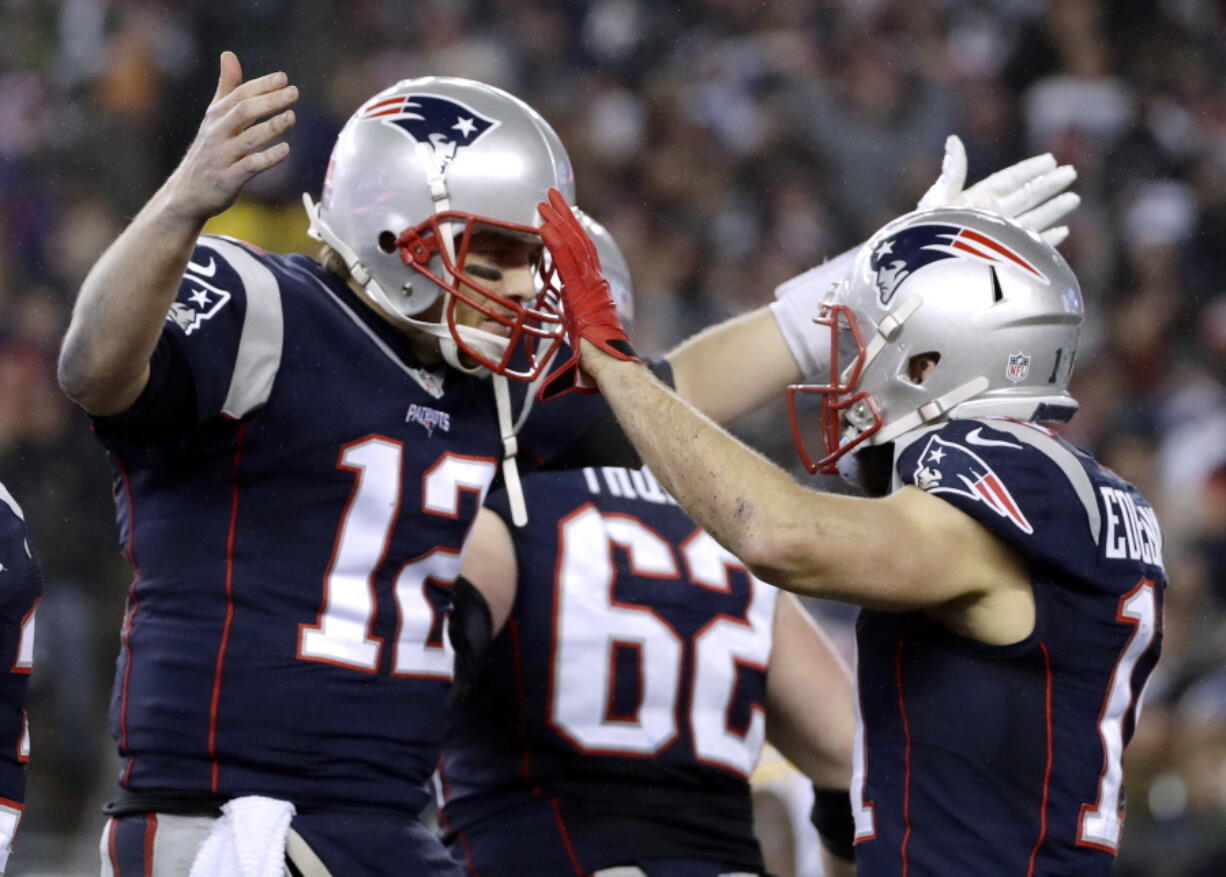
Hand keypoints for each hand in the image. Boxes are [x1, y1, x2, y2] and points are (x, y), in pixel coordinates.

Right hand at [161, 51, 297, 221]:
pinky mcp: (227, 180)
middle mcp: (217, 134)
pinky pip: (249, 166)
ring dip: (271, 127)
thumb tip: (229, 54)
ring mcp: (221, 157)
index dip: (262, 85)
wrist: (187, 193)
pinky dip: (268, 158)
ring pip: (248, 138)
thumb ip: (226, 89)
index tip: (284, 78)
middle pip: (243, 111)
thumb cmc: (208, 152)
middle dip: (269, 100)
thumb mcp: (214, 118)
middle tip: (294, 92)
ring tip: (292, 117)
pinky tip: (286, 150)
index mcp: (216, 117)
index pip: (240, 95)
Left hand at [536, 188, 636, 398]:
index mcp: (592, 294)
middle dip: (564, 216)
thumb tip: (570, 375)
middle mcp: (594, 284)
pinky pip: (565, 261)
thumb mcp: (583, 351)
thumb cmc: (601, 365)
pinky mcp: (582, 291)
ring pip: (573, 245)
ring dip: (558, 220)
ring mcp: (589, 285)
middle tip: (551, 195)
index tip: (559, 217)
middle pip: (578, 241)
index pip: (580, 257)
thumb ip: (575, 352)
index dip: (570, 234)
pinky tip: (544, 225)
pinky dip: (555, 241)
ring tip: (545, 200)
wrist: (612, 370)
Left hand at [917, 135, 1079, 245]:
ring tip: (1073, 199)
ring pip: (1032, 220)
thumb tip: (953, 140)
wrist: (924, 266)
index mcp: (976, 198)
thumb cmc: (925, 231)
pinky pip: (1029, 247)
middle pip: (1026, 197)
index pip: (1008, 180)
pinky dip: (1047, 240)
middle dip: (1048, 185)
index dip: (1029, 169)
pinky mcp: (1002, 258)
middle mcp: (990, 215)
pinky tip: (1063, 231)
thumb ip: (952, 172)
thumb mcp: (938, 198)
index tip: (1050, 159)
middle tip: (1071, 172)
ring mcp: (998, 236)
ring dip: (1053, 210)